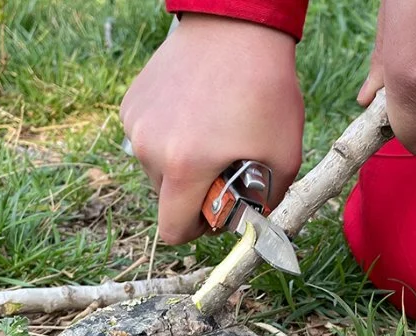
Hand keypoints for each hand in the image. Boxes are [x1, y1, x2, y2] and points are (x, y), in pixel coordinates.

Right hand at [120, 14, 303, 244]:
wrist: (236, 25)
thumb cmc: (266, 90)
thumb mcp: (284, 157)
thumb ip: (266, 204)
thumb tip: (250, 225)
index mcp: (186, 166)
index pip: (172, 231)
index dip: (197, 231)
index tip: (216, 212)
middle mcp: (151, 149)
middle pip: (165, 202)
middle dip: (192, 196)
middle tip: (221, 168)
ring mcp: (136, 125)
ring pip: (156, 172)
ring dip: (181, 168)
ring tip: (209, 135)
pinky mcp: (131, 105)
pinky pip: (148, 142)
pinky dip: (169, 140)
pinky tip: (194, 115)